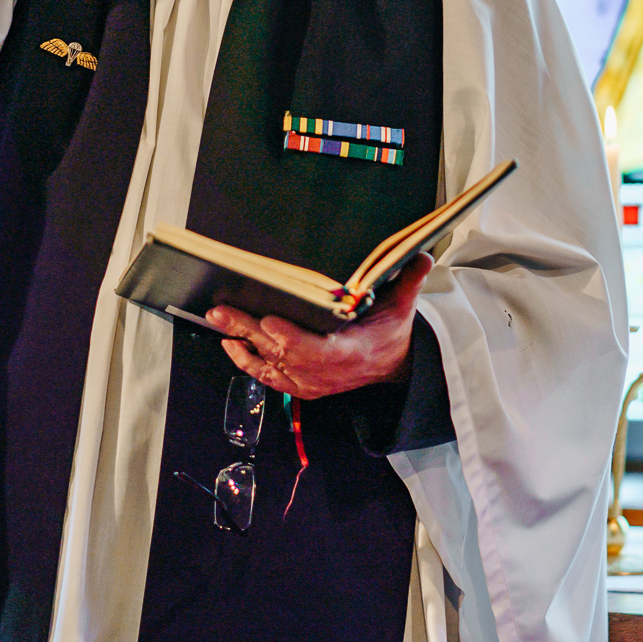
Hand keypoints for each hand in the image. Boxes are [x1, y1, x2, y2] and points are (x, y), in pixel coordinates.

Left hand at [210, 255, 433, 399]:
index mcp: (351, 352)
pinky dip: (246, 361)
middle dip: (249, 330)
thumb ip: (410, 281)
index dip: (291, 339)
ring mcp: (311, 382)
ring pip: (269, 364)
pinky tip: (229, 343)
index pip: (317, 350)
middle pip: (282, 353)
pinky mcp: (300, 386)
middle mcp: (326, 372)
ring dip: (241, 342)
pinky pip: (267, 376)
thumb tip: (423, 255)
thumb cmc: (391, 333)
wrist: (391, 366)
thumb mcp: (404, 307)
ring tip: (219, 319)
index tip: (270, 321)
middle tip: (223, 310)